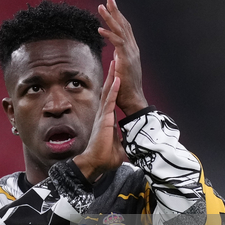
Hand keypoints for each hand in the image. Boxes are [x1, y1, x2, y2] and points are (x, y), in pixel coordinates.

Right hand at [73, 60, 125, 181]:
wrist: (96, 163)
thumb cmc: (104, 158)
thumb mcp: (118, 147)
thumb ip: (121, 141)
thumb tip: (128, 144)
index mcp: (106, 120)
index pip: (110, 99)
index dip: (112, 87)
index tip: (115, 75)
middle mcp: (103, 115)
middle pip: (107, 91)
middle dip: (111, 76)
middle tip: (114, 61)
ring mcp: (103, 116)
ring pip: (108, 92)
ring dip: (112, 77)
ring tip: (114, 62)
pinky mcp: (105, 119)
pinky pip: (110, 101)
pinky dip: (114, 90)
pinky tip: (116, 79)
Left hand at [98, 0, 147, 115]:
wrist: (133, 99)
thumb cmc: (125, 89)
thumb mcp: (121, 70)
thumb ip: (118, 60)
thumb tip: (114, 55)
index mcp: (131, 51)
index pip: (125, 29)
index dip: (118, 17)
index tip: (111, 6)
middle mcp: (132, 49)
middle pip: (124, 25)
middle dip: (116, 10)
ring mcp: (130, 53)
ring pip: (120, 30)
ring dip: (110, 18)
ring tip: (101, 7)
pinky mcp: (126, 59)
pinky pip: (117, 43)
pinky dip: (108, 35)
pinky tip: (99, 30)